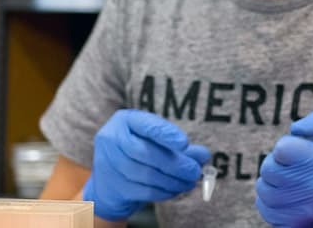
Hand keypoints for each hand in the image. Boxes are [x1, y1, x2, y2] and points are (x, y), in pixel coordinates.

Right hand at [83, 109, 209, 220]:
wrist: (110, 177)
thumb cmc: (140, 150)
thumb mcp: (156, 139)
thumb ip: (179, 145)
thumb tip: (203, 156)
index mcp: (125, 121)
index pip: (145, 125)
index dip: (165, 134)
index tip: (185, 143)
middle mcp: (112, 139)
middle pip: (145, 152)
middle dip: (175, 163)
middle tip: (195, 170)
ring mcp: (109, 164)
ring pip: (145, 174)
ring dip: (172, 180)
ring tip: (190, 182)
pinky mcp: (113, 186)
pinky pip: (143, 190)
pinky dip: (164, 192)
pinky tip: (177, 190)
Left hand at [255, 110, 312, 227]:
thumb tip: (295, 129)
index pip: (283, 148)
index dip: (287, 147)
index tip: (299, 152)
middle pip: (269, 168)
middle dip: (277, 164)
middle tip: (294, 167)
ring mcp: (307, 212)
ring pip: (263, 189)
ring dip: (272, 183)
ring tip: (292, 182)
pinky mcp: (295, 226)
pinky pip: (264, 207)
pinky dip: (270, 201)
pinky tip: (289, 198)